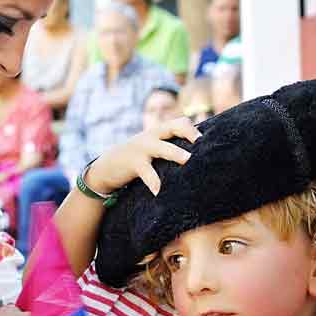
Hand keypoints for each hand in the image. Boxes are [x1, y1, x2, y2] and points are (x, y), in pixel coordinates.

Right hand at [86, 117, 201, 196]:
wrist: (107, 166)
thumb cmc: (139, 158)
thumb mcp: (153, 148)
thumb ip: (171, 148)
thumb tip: (200, 158)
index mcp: (160, 132)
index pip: (180, 123)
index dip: (193, 129)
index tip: (207, 141)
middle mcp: (153, 136)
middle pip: (173, 128)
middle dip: (187, 133)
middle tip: (200, 142)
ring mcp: (142, 148)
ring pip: (161, 148)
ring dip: (174, 153)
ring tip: (186, 159)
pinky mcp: (134, 162)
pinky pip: (146, 172)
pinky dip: (153, 181)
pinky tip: (158, 192)